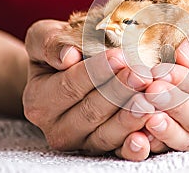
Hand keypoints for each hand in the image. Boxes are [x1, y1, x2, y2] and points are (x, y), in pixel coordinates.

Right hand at [22, 19, 155, 160]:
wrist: (69, 73)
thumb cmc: (61, 50)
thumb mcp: (45, 37)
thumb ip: (49, 43)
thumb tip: (68, 55)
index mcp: (38, 100)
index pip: (69, 86)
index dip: (95, 72)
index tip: (120, 57)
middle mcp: (56, 127)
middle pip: (90, 112)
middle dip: (119, 93)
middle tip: (143, 76)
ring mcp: (81, 142)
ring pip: (106, 135)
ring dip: (130, 119)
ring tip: (150, 101)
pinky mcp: (102, 150)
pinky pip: (118, 152)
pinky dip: (134, 146)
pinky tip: (148, 135)